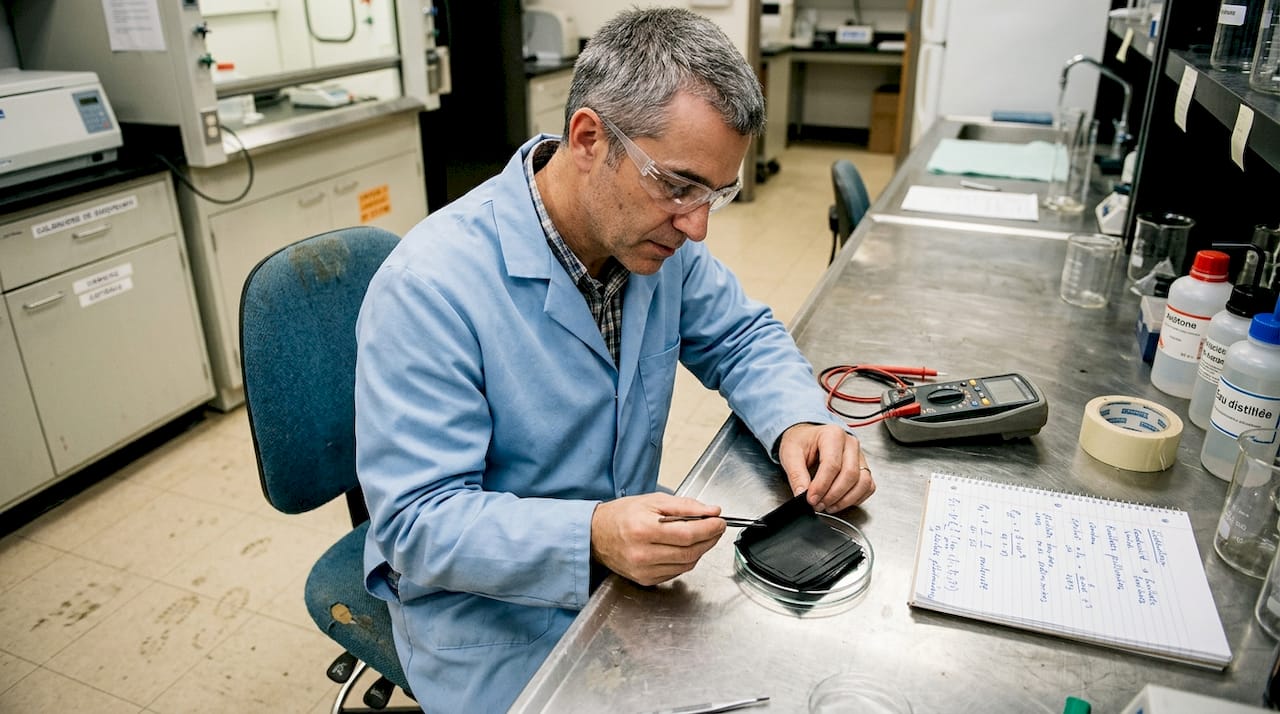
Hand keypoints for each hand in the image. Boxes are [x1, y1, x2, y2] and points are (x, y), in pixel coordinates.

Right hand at [590, 493, 724, 585]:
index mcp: (644, 530)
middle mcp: (643, 554)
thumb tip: (712, 511)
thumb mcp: (652, 501)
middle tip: (716, 528)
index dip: (709, 528)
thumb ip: (684, 506)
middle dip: (709, 539)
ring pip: (686, 564)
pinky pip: (676, 572)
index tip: (720, 521)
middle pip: (690, 552)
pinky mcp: (645, 580)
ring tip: (702, 536)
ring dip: (700, 550)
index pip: (688, 534)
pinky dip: (687, 561)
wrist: (596, 535)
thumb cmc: (622, 515)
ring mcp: (643, 570)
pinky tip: (685, 548)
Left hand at [778, 423, 874, 512]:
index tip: (811, 499)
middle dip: (833, 495)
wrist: (807, 437)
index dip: (821, 486)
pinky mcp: (863, 467)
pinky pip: (868, 486)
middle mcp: (850, 444)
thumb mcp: (790, 453)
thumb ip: (796, 474)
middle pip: (850, 474)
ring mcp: (860, 456)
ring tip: (828, 506)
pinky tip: (839, 502)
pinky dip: (856, 498)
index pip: (832, 465)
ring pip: (863, 482)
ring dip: (846, 499)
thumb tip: (801, 494)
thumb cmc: (801, 441)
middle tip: (818, 505)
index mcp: (832, 435)